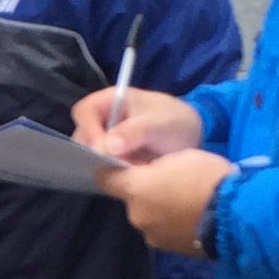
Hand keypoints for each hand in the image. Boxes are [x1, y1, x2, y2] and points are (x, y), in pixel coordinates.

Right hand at [71, 84, 201, 162]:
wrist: (195, 136)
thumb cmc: (177, 121)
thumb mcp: (159, 124)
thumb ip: (134, 132)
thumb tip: (105, 147)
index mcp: (112, 100)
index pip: (84, 111)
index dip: (87, 130)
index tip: (100, 151)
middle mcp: (105, 119)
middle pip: (83, 135)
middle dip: (95, 153)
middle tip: (114, 167)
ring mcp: (109, 138)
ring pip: (92, 154)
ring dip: (105, 166)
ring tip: (127, 172)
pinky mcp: (116, 156)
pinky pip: (104, 166)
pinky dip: (113, 173)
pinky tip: (129, 178)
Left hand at [99, 147, 232, 255]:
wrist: (235, 215)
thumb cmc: (206, 177)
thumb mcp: (178, 157)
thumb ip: (154, 166)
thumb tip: (147, 173)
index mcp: (135, 190)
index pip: (105, 179)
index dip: (111, 171)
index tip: (124, 166)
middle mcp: (136, 216)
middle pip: (132, 200)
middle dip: (146, 192)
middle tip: (171, 182)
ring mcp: (153, 236)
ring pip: (149, 217)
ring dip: (160, 210)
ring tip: (187, 202)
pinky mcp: (169, 250)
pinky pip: (164, 231)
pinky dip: (173, 224)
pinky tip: (192, 218)